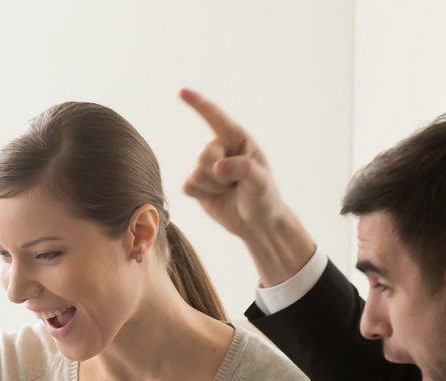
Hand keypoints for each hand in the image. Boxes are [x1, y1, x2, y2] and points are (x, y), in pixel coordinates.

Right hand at [179, 88, 314, 285]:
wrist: (256, 223)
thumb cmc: (264, 198)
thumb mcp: (261, 183)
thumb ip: (243, 169)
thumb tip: (218, 166)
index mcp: (237, 139)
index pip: (215, 118)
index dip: (198, 104)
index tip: (182, 92)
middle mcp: (219, 148)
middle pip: (203, 155)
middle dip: (217, 174)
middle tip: (233, 184)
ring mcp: (205, 166)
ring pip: (194, 173)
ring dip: (211, 187)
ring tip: (227, 190)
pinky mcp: (195, 183)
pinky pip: (186, 186)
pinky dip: (201, 195)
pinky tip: (215, 196)